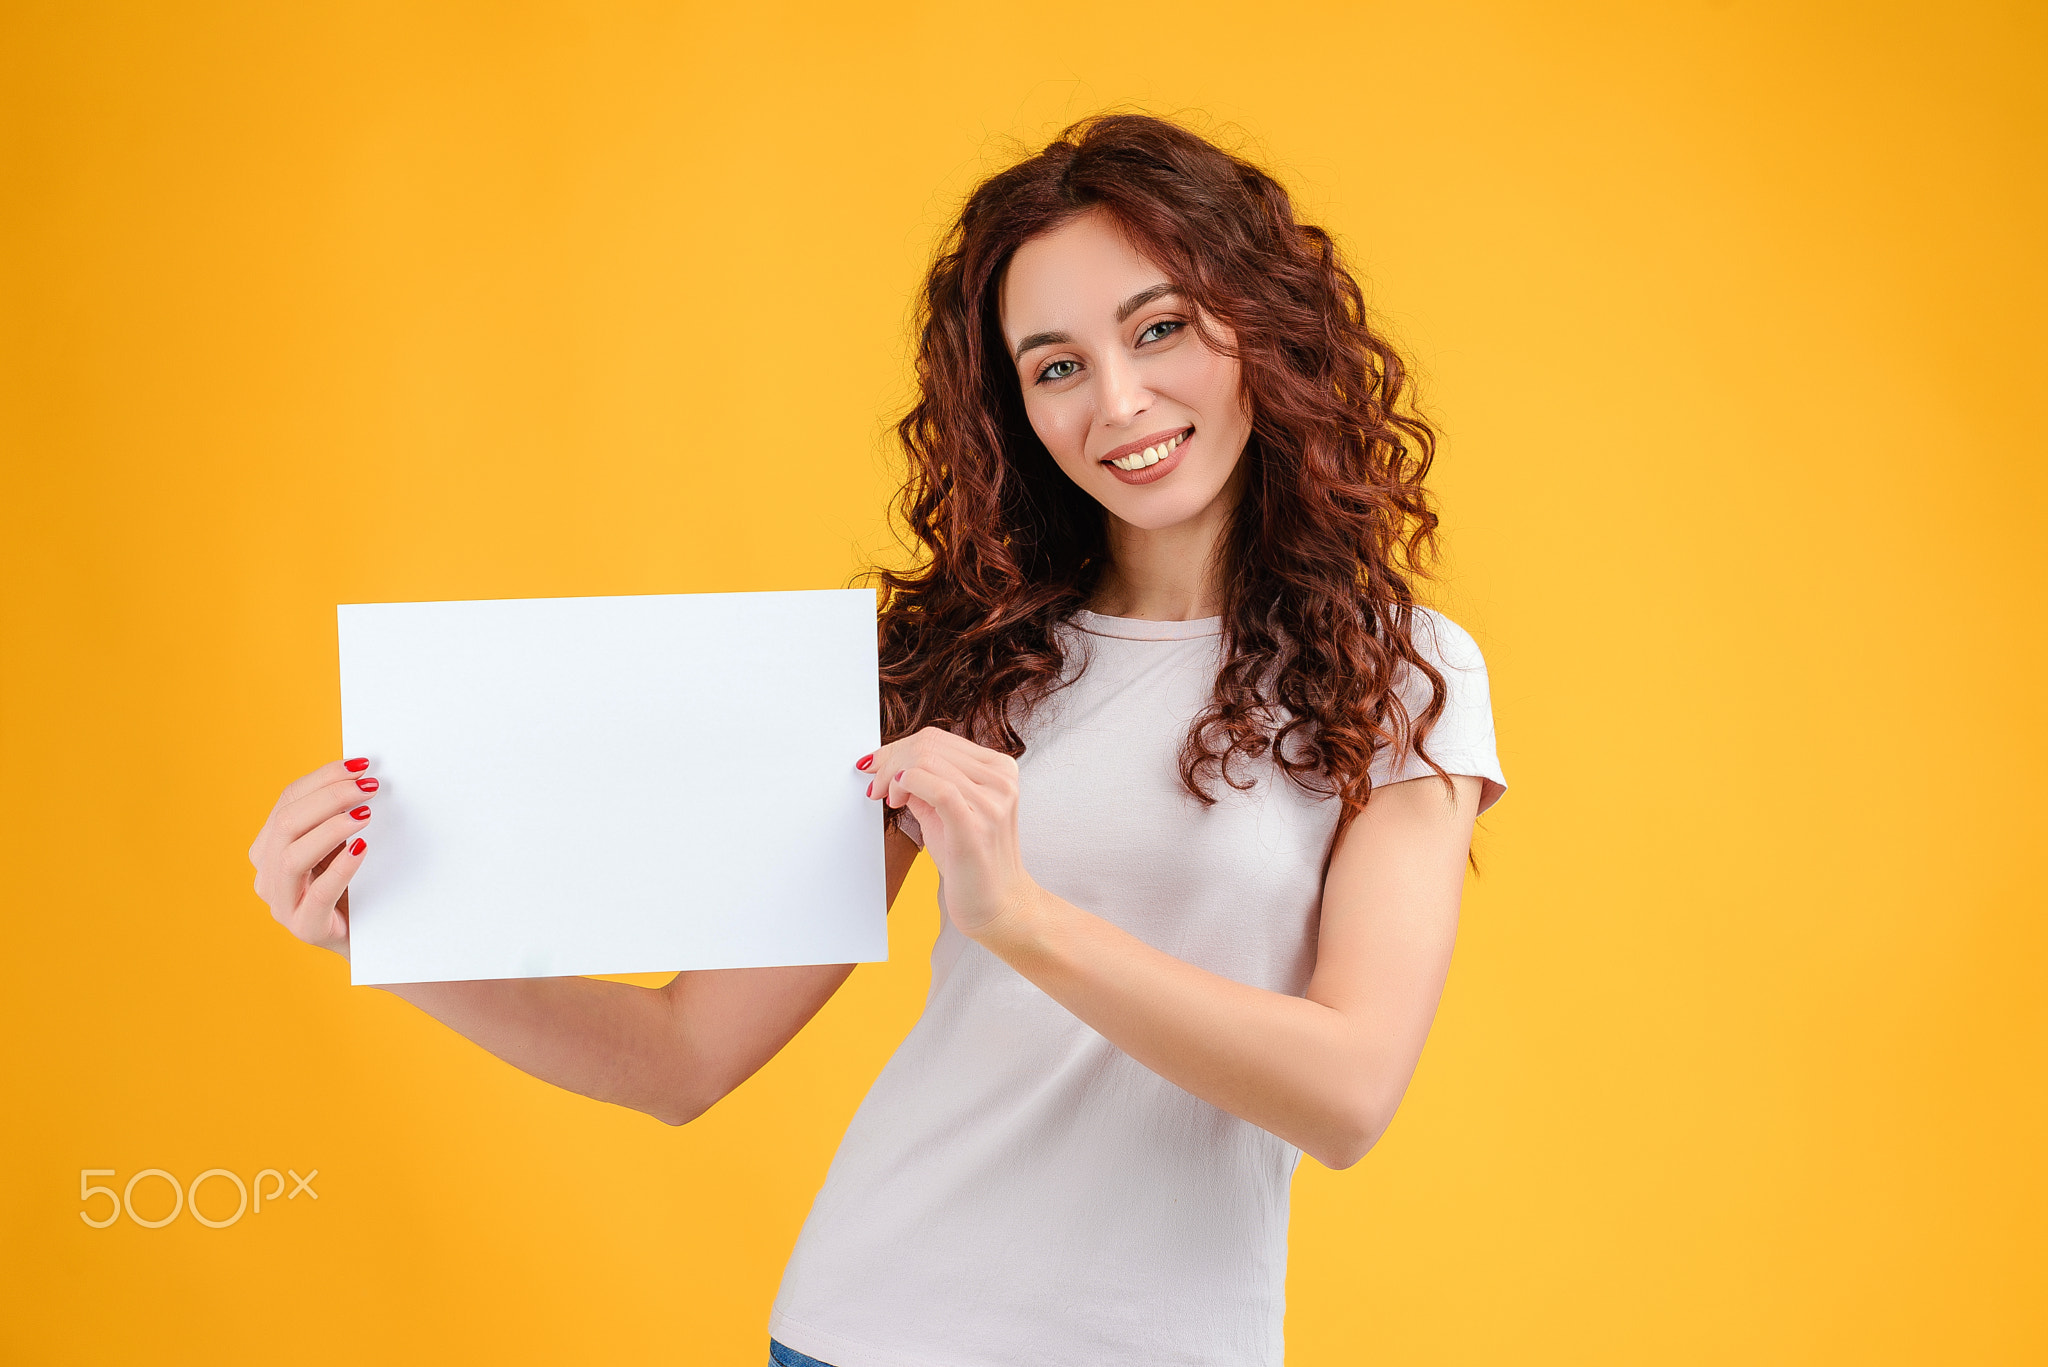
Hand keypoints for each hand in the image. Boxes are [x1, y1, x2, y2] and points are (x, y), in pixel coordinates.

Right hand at [248, 758, 379, 958]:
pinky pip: (316, 894)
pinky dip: (340, 867)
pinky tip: (362, 849)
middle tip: (369, 787)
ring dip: (331, 828)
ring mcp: (282, 904)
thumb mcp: (338, 846)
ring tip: (366, 814)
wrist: (370, 939)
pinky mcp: (304, 928)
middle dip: (330, 798)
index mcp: (269, 848)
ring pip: (293, 856)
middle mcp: (267, 875)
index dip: (323, 779)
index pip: (287, 801)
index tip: (360, 765)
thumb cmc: (355, 886)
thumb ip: (335, 816)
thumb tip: (359, 774)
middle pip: (287, 824)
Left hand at [861, 728, 1040, 941]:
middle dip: (890, 761)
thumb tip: (891, 765)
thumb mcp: (948, 810)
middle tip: (875, 785)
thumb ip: (927, 783)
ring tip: (888, 799)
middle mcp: (1000, 780)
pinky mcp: (976, 825)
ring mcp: (992, 802)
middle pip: (929, 745)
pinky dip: (908, 785)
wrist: (998, 904)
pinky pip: (937, 787)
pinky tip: (897, 799)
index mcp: (999, 768)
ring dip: (893, 776)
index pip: (938, 739)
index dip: (898, 749)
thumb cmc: (972, 859)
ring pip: (927, 761)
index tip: (878, 768)